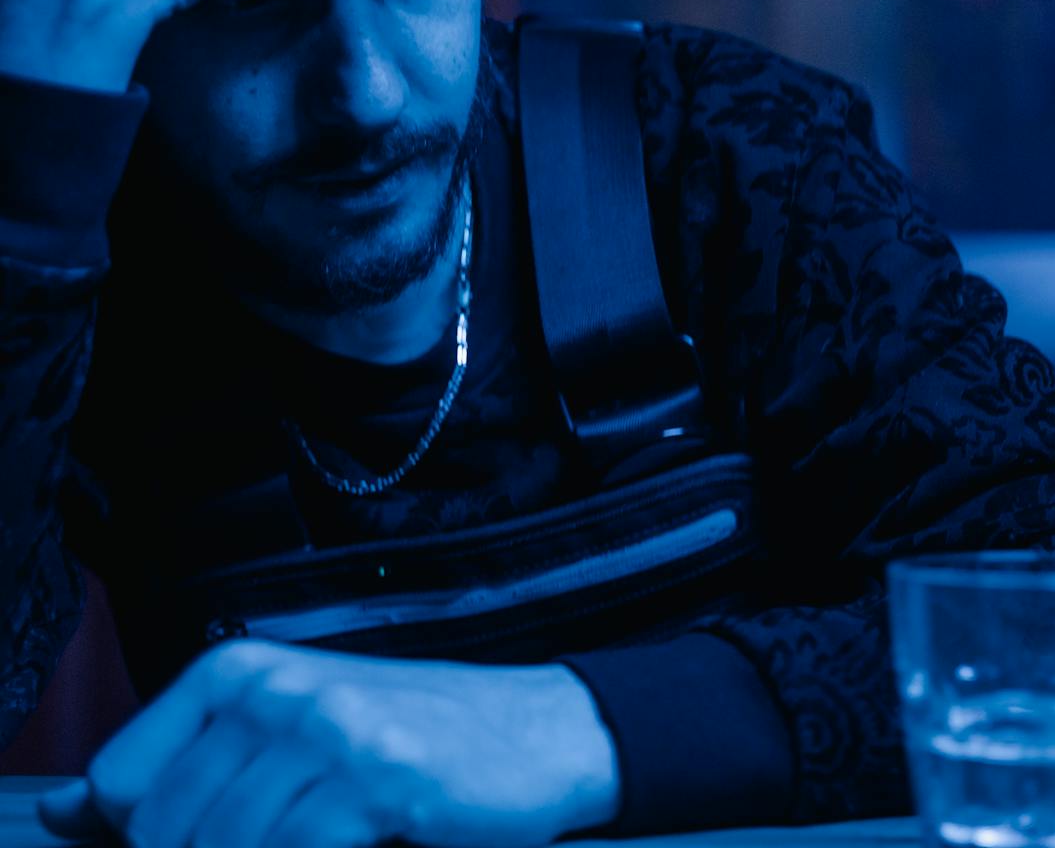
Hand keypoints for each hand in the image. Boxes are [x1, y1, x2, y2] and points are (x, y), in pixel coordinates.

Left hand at [36, 640, 620, 847]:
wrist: (541, 734)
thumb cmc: (418, 740)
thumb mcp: (294, 736)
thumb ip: (181, 769)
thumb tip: (66, 809)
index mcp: (238, 670)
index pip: (117, 785)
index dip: (152, 840)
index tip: (215, 838)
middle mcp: (274, 688)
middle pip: (163, 832)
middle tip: (288, 840)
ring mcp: (325, 728)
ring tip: (322, 842)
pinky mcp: (375, 776)